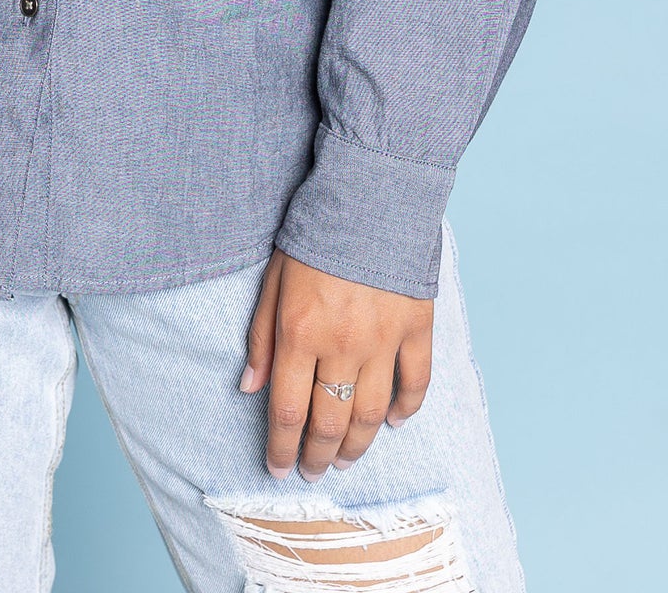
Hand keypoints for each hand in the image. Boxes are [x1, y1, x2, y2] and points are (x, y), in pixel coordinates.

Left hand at [242, 250, 432, 479]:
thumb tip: (250, 388)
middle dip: (316, 456)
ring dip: (356, 445)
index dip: (280, 448)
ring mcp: (384, 339)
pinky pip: (415, 382)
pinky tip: (393, 423)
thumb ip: (262, 337)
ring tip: (343, 459)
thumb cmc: (314, 235)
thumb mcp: (273, 280)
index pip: (288, 411)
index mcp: (301, 332)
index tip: (276, 468)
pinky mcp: (417, 327)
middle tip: (311, 472)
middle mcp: (343, 344)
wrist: (370, 194)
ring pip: (371, 414)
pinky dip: (406, 408)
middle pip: (329, 422)